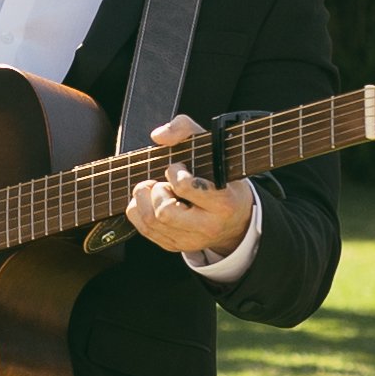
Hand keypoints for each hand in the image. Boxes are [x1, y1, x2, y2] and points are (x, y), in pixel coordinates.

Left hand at [125, 121, 253, 260]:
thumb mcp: (212, 147)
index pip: (187, 188)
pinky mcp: (176, 246)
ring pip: (151, 223)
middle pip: (165, 212)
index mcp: (224, 203)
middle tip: (161, 181)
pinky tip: (149, 201)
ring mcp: (191, 240)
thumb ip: (186, 129)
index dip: (174, 173)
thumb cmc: (220, 175)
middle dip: (156, 191)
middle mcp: (208, 227)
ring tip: (154, 189)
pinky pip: (145, 231)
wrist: (236, 217)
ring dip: (143, 200)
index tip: (177, 167)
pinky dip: (138, 211)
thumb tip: (158, 136)